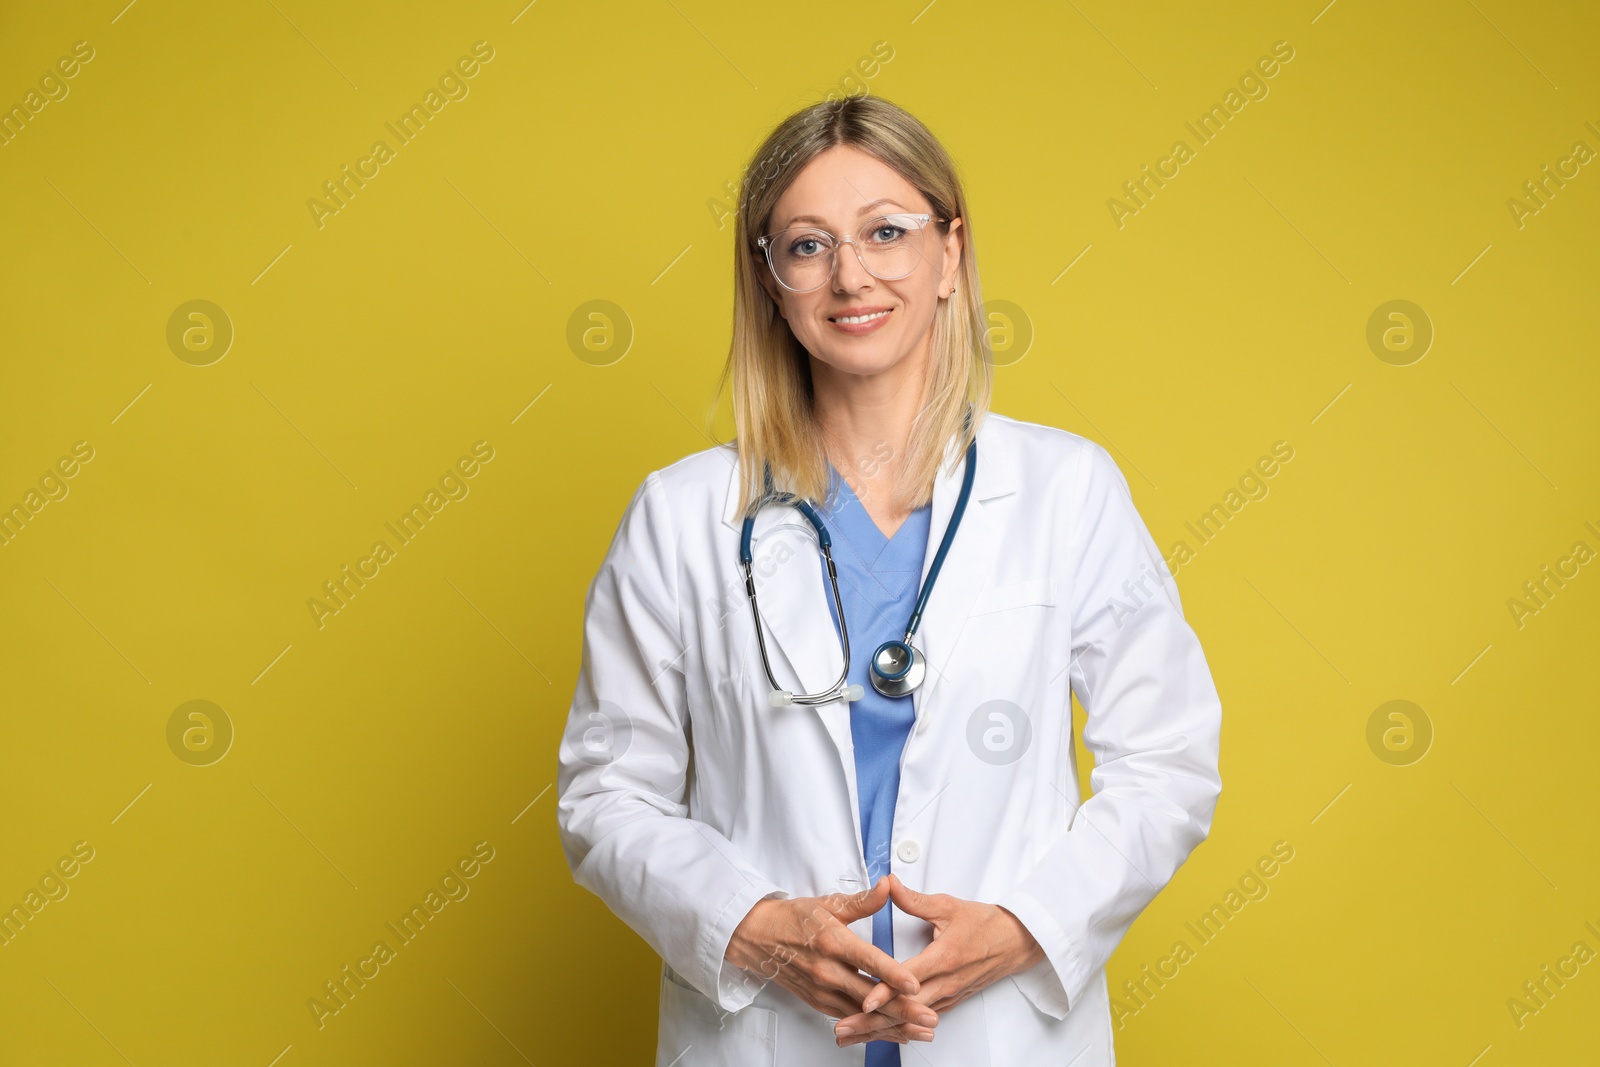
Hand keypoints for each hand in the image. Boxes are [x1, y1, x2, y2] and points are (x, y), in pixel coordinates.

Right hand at [725, 877, 939, 1043]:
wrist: (757, 936)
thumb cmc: (793, 918)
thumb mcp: (828, 904)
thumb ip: (862, 901)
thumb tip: (888, 885)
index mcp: (832, 942)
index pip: (868, 960)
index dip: (892, 974)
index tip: (915, 984)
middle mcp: (827, 971)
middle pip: (869, 995)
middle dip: (902, 1010)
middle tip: (929, 1017)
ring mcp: (822, 990)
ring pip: (862, 1013)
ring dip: (892, 1025)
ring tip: (919, 1032)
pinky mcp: (819, 1002)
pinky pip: (850, 1018)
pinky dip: (873, 1027)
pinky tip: (894, 1032)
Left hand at [833, 873, 1045, 1045]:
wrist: (1016, 941)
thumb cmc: (985, 923)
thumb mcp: (948, 906)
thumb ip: (914, 899)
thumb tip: (888, 883)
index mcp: (943, 958)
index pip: (908, 979)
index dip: (885, 992)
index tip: (863, 1001)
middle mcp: (946, 982)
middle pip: (904, 1008)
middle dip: (873, 1020)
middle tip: (844, 1028)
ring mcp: (949, 995)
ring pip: (911, 1018)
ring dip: (882, 1028)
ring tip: (854, 1035)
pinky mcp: (952, 1001)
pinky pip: (923, 1018)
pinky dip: (901, 1027)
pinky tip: (882, 1033)